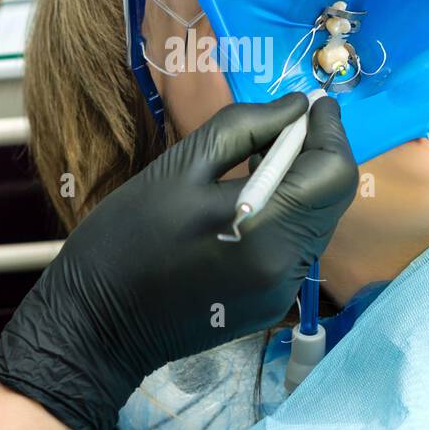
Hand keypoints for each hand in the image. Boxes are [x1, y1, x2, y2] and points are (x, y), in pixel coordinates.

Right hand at [0, 94, 356, 429]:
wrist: (95, 325)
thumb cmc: (125, 238)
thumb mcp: (178, 167)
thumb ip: (245, 128)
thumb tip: (295, 107)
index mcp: (264, 227)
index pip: (333, 172)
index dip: (330, 131)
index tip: (312, 104)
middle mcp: (286, 265)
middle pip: (332, 198)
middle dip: (317, 156)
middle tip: (281, 128)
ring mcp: (281, 292)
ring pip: (318, 223)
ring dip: (302, 187)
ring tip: (255, 166)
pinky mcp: (270, 306)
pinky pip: (297, 249)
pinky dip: (286, 219)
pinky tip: (246, 209)